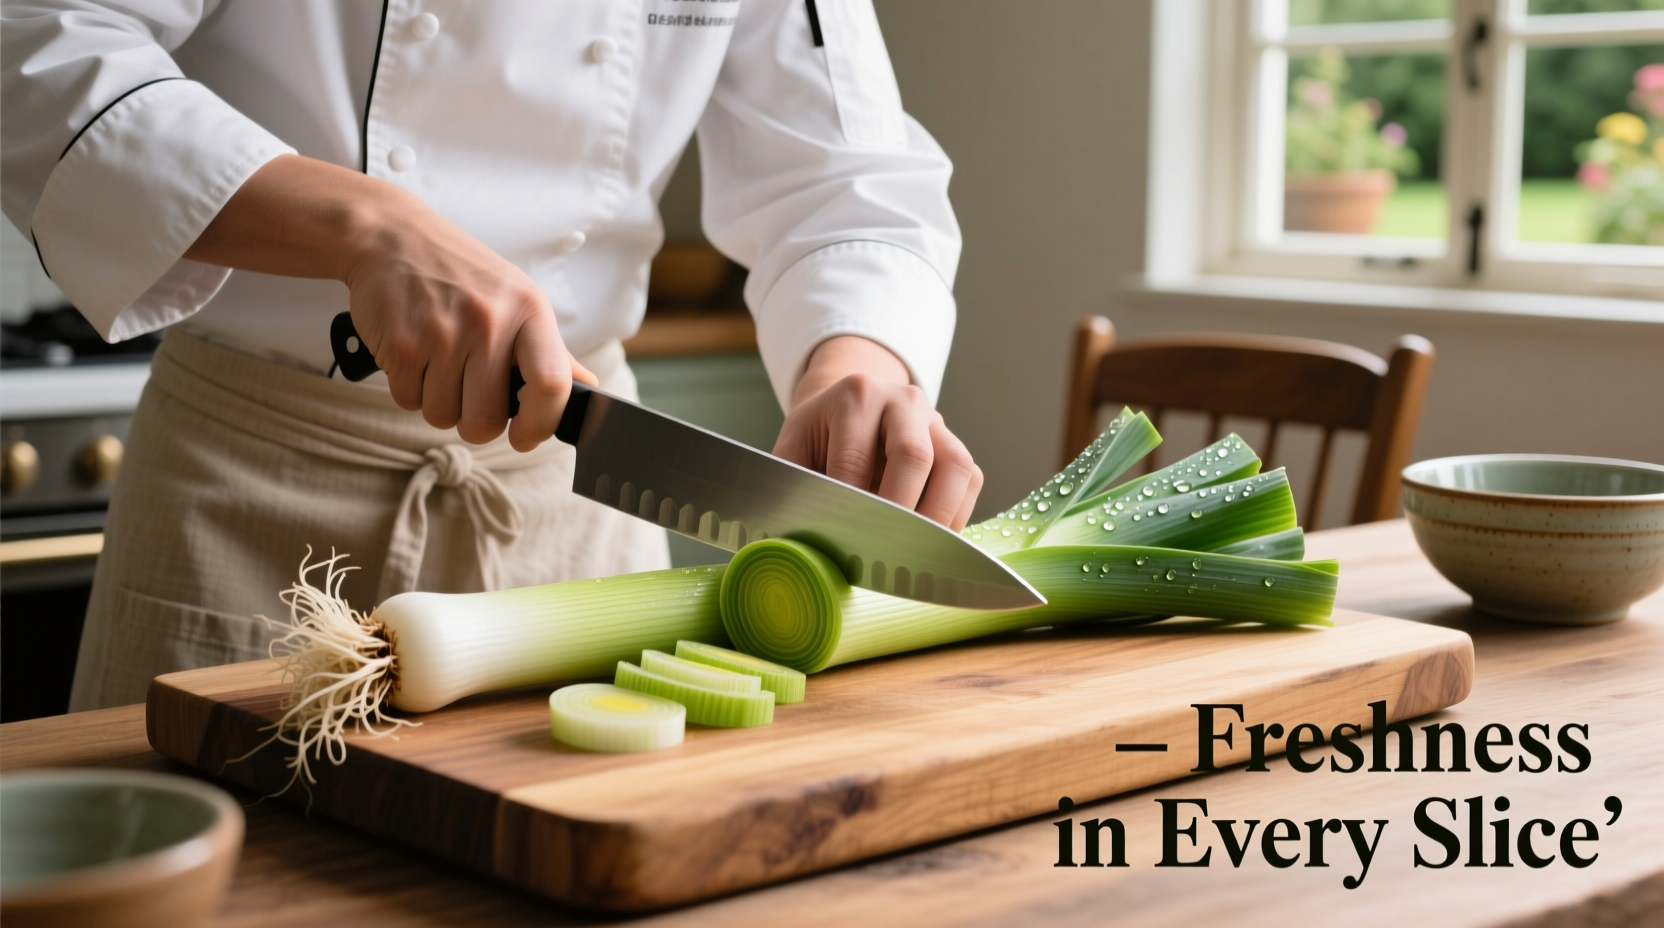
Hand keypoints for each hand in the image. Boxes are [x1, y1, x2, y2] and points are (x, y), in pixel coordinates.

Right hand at [186, 155, 591, 450]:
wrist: (390, 236)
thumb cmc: (461, 273)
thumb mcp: (517, 298)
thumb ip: (551, 351)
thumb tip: (586, 390)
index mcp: (529, 310)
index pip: (553, 384)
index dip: (541, 424)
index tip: (524, 437)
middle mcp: (489, 321)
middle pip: (486, 420)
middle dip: (475, 421)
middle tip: (469, 393)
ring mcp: (442, 333)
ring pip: (443, 416)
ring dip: (439, 402)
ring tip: (439, 361)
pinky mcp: (401, 344)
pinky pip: (408, 401)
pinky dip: (410, 388)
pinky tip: (415, 353)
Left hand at [773, 336, 982, 529]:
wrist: (851, 405)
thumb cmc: (821, 434)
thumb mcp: (795, 447)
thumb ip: (792, 484)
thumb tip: (794, 537)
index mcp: (856, 395)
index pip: (855, 457)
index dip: (850, 504)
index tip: (844, 540)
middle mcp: (903, 401)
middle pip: (914, 455)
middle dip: (900, 509)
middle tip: (884, 549)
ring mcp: (936, 422)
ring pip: (956, 466)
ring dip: (939, 515)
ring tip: (919, 550)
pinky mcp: (956, 445)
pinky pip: (970, 480)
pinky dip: (956, 514)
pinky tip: (935, 540)